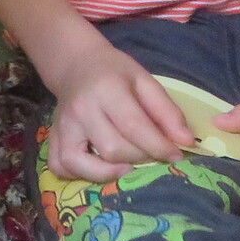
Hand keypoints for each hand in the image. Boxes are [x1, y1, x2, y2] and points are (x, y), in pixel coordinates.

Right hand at [41, 39, 194, 182]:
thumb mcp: (145, 81)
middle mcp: (80, 110)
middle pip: (113, 149)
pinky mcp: (53, 139)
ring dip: (112, 172)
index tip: (176, 155)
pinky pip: (61, 167)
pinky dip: (81, 175)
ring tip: (128, 165)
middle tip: (152, 154)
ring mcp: (62, 127)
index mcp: (106, 89)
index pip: (134, 126)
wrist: (77, 66)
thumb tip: (186, 143)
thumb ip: (167, 112)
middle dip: (140, 158)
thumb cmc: (115, 73)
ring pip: (84, 164)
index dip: (159, 146)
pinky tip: (100, 167)